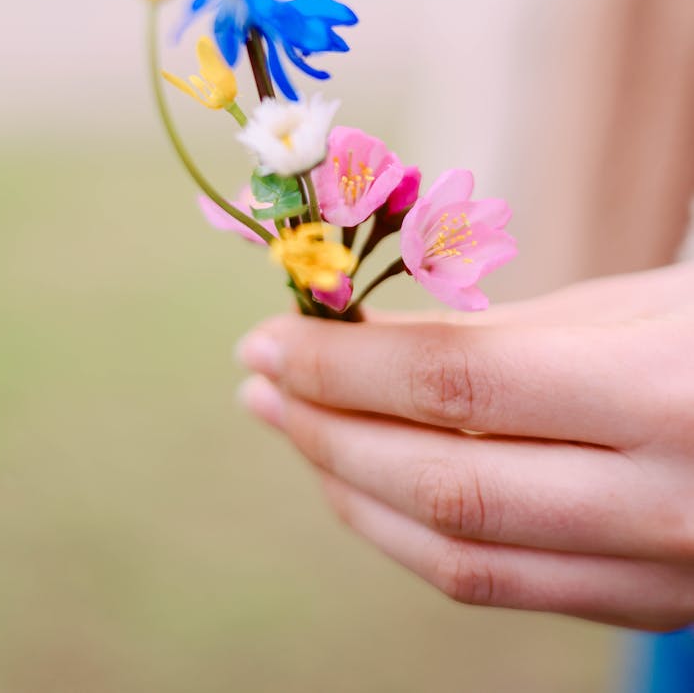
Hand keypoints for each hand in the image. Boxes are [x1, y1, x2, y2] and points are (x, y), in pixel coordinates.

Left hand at [236, 262, 693, 629]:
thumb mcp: (634, 305)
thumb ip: (505, 335)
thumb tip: (368, 349)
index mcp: (661, 394)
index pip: (458, 383)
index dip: (344, 365)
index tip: (267, 339)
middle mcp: (663, 502)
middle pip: (444, 483)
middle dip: (326, 430)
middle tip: (259, 382)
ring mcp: (662, 573)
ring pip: (462, 557)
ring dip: (353, 493)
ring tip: (293, 430)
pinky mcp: (654, 608)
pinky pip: (504, 587)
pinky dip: (415, 538)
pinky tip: (368, 488)